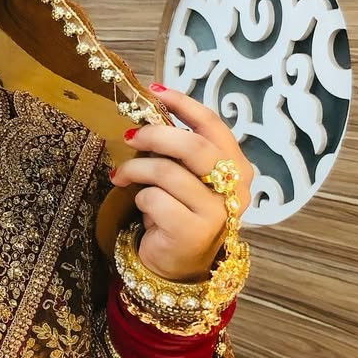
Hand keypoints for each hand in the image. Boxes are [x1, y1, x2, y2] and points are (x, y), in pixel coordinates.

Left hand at [109, 83, 251, 282]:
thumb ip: (179, 151)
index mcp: (237, 167)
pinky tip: (139, 206)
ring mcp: (217, 213)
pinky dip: (139, 198)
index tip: (155, 91)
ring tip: (121, 175)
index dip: (184, 105)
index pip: (213, 126)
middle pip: (193, 147)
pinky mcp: (192, 232)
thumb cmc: (180, 212)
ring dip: (136, 170)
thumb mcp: (185, 177)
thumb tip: (148, 116)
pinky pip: (155, 200)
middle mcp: (234, 189)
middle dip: (155, 136)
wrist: (178, 265)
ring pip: (168, 173)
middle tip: (129, 136)